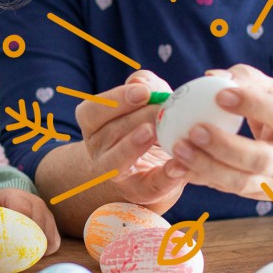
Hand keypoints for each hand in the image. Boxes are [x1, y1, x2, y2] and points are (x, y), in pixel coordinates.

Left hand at [0, 188, 60, 254]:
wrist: (13, 195)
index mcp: (18, 196)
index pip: (23, 212)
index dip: (19, 229)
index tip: (12, 244)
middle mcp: (36, 203)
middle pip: (39, 225)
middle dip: (29, 241)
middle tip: (19, 256)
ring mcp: (47, 213)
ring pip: (49, 234)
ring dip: (39, 248)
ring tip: (27, 258)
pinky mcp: (53, 223)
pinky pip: (55, 240)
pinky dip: (47, 249)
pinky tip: (36, 255)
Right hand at [74, 70, 185, 210]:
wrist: (154, 166)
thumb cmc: (148, 124)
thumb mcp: (147, 101)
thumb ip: (146, 85)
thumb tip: (141, 81)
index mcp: (94, 125)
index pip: (93, 111)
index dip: (116, 100)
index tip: (143, 92)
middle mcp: (98, 149)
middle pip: (110, 132)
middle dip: (137, 118)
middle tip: (161, 109)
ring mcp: (115, 174)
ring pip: (117, 161)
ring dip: (133, 146)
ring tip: (153, 133)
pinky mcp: (139, 191)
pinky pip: (149, 185)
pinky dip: (165, 176)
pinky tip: (179, 166)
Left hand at [168, 65, 272, 201]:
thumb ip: (252, 81)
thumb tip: (211, 74)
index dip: (252, 105)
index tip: (220, 94)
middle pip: (260, 159)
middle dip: (224, 146)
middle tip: (194, 130)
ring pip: (241, 182)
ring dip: (206, 168)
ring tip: (178, 149)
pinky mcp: (259, 194)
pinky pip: (227, 188)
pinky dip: (200, 179)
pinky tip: (176, 166)